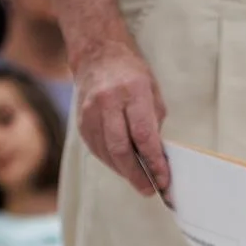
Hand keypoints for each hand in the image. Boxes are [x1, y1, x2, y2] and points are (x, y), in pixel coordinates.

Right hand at [75, 41, 169, 196]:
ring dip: (125, 172)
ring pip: (107, 153)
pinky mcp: (82, 122)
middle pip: (121, 148)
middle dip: (137, 175)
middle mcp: (108, 101)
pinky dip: (112, 163)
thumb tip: (157, 158)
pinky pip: (97, 150)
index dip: (154, 162)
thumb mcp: (152, 93)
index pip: (143, 135)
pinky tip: (123, 168)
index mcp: (132, 91)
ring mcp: (91, 112)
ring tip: (140, 182)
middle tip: (149, 190)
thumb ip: (154, 124)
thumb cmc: (132, 75)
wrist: (98, 55)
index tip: (163, 179)